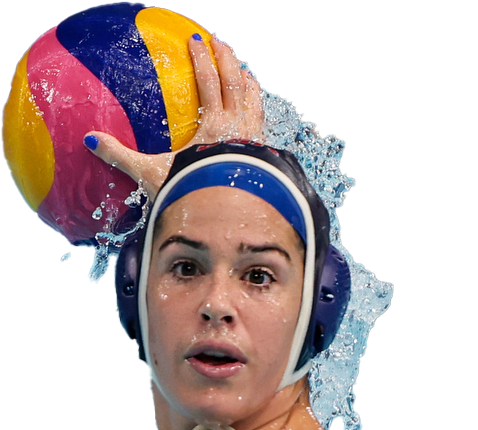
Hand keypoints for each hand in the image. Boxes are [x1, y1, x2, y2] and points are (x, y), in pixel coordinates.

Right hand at [83, 34, 263, 200]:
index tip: (195, 40)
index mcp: (212, 126)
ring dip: (247, 81)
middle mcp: (236, 128)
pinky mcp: (261, 155)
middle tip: (219, 41)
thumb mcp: (152, 174)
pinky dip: (258, 107)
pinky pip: (261, 122)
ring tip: (244, 70)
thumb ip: (122, 157)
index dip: (201, 58)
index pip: (207, 81)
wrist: (225, 217)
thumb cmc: (191, 193)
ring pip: (252, 100)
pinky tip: (256, 107)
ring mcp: (252, 140)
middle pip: (233, 83)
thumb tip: (91, 141)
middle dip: (226, 58)